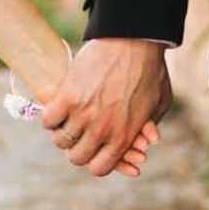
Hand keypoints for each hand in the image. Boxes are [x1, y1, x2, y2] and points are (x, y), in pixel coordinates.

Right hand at [42, 39, 171, 177]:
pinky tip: (55, 108)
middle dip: (76, 148)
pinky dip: (49, 117)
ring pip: (61, 140)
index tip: (92, 150)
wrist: (133, 41)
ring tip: (65, 120)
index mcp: (124, 137)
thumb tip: (147, 144)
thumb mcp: (159, 103)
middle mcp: (102, 131)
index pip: (99, 168)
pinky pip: (48, 120)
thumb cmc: (149, 70)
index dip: (94, 161)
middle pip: (77, 157)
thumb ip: (150, 127)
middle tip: (77, 135)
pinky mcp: (68, 97)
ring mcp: (84, 115)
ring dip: (61, 132)